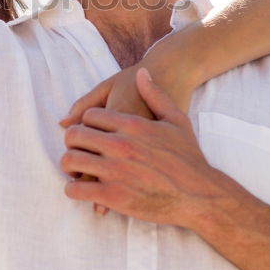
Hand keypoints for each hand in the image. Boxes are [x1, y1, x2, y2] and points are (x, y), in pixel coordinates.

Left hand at [61, 69, 222, 224]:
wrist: (201, 195)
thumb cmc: (190, 158)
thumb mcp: (177, 119)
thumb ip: (155, 94)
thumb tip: (143, 73)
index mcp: (132, 124)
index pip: (90, 116)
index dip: (86, 124)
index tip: (89, 132)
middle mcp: (120, 145)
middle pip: (75, 135)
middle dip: (72, 142)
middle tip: (76, 149)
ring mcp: (115, 171)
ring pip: (71, 161)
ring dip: (69, 165)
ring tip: (75, 169)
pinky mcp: (113, 196)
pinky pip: (77, 190)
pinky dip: (73, 190)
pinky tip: (79, 190)